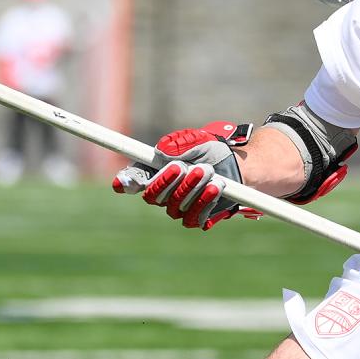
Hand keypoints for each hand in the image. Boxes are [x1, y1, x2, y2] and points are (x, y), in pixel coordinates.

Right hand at [112, 121, 252, 229]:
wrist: (236, 165)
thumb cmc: (209, 150)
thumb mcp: (196, 141)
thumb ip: (178, 145)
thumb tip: (161, 153)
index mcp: (154, 171)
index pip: (133, 180)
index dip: (126, 182)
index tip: (123, 182)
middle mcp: (162, 193)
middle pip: (153, 196)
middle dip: (169, 181)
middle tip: (185, 167)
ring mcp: (178, 207)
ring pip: (175, 206)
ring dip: (192, 188)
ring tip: (208, 171)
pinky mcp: (195, 217)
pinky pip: (193, 217)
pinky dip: (204, 201)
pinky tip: (215, 187)